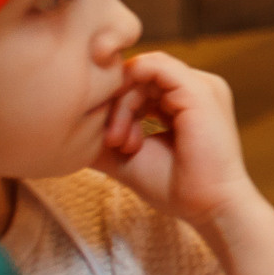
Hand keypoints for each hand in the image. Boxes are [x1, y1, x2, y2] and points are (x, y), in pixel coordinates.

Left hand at [96, 52, 257, 227]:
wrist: (208, 207)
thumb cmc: (175, 187)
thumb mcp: (129, 156)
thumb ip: (104, 135)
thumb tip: (65, 127)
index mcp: (187, 101)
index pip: (141, 83)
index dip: (118, 105)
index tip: (112, 143)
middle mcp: (197, 88)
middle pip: (139, 75)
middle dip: (117, 105)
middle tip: (113, 143)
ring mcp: (201, 85)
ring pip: (143, 70)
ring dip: (122, 103)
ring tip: (120, 142)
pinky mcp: (199, 89)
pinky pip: (154, 67)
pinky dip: (130, 94)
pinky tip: (127, 125)